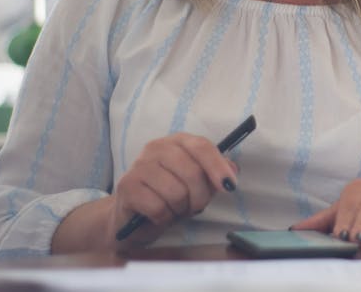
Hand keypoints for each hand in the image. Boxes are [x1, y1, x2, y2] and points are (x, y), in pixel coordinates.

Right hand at [110, 133, 238, 245]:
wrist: (134, 218)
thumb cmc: (170, 197)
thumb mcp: (197, 185)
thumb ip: (215, 175)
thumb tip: (233, 170)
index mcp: (177, 141)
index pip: (201, 146)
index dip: (218, 166)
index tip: (230, 186)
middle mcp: (156, 147)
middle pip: (192, 172)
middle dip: (200, 197)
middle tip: (195, 207)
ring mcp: (139, 165)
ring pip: (176, 192)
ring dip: (180, 209)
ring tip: (174, 209)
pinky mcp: (127, 186)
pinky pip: (158, 207)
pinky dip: (164, 217)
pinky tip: (159, 215)